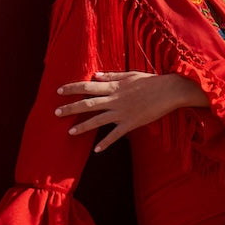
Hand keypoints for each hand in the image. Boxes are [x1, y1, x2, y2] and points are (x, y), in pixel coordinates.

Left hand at [55, 70, 208, 151]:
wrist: (169, 91)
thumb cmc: (151, 81)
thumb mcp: (130, 75)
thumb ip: (112, 76)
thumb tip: (95, 75)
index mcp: (113, 86)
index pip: (87, 86)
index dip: (71, 88)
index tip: (59, 90)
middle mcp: (114, 100)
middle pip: (87, 104)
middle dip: (70, 108)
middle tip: (55, 112)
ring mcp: (121, 113)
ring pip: (97, 121)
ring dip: (82, 127)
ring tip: (70, 132)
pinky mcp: (131, 123)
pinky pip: (115, 135)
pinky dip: (105, 143)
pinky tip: (96, 150)